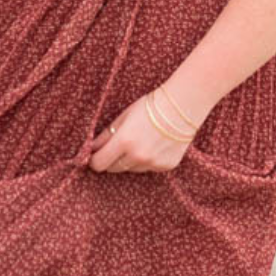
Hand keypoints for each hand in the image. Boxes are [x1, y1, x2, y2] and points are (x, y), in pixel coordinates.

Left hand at [86, 87, 200, 172]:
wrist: (183, 106)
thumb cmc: (150, 106)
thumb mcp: (123, 117)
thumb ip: (106, 135)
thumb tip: (92, 148)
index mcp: (124, 141)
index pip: (99, 163)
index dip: (94, 160)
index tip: (94, 155)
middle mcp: (138, 156)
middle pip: (113, 168)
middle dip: (111, 159)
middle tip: (117, 146)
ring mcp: (153, 163)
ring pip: (131, 168)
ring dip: (129, 159)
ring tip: (140, 141)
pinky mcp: (165, 166)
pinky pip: (148, 168)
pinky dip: (147, 160)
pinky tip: (154, 144)